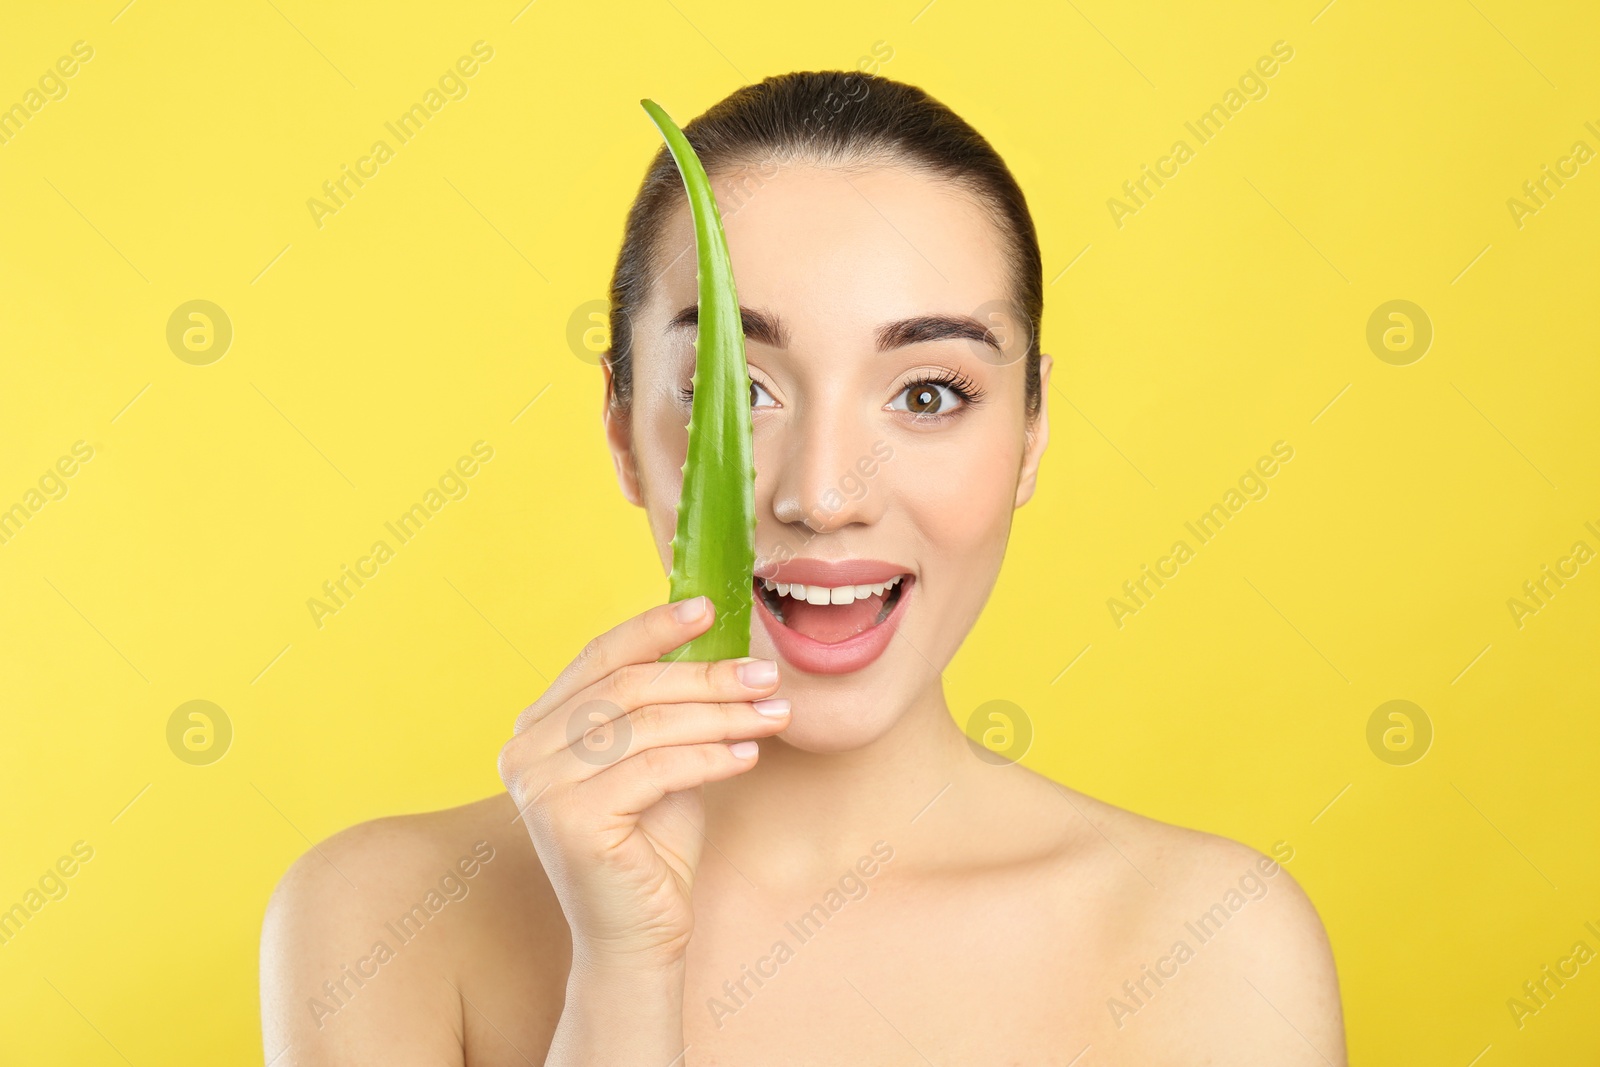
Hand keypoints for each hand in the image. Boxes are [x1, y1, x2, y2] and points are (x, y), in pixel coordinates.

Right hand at [497, 595, 786, 971]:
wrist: (638, 936)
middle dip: (706, 677)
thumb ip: (667, 704)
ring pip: (647, 725)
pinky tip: (748, 756)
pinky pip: (656, 769)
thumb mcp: (659, 756)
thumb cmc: (652, 843)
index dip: (654, 628)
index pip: (598, 656)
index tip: (709, 608)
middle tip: (766, 676)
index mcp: (538, 725)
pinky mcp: (570, 820)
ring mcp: (540, 786)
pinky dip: (710, 758)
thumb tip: (716, 637)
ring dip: (721, 715)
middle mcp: (525, 750)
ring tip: (774, 715)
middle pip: (629, 688)